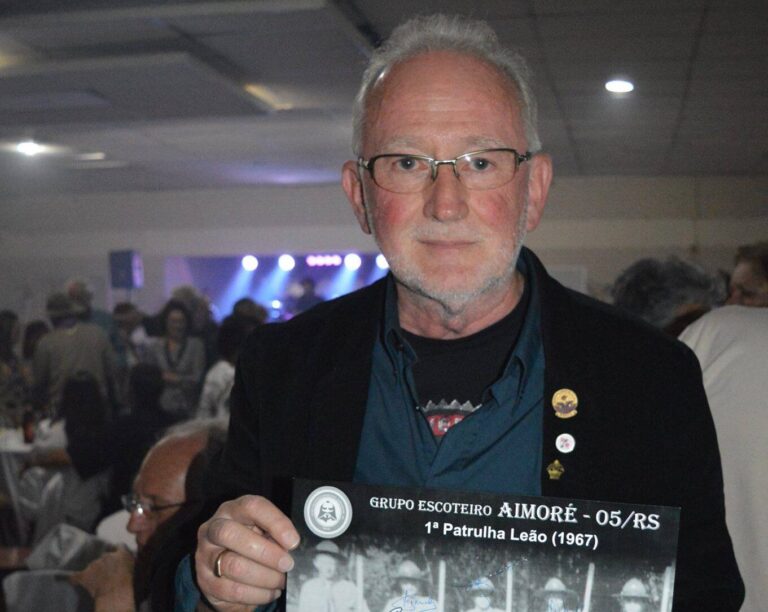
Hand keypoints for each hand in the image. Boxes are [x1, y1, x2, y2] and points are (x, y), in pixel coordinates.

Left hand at [70, 546, 134, 611]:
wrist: (116, 594)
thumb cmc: (128, 585)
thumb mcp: (135, 569)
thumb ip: (130, 561)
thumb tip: (126, 562)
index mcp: (122, 553)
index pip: (120, 547)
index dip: (118, 551)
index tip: (117, 554)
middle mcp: (107, 556)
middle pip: (105, 557)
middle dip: (106, 564)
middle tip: (109, 575)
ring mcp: (94, 565)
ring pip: (92, 566)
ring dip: (95, 572)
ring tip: (99, 583)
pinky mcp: (84, 575)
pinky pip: (75, 576)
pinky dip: (74, 579)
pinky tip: (73, 580)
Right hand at [195, 495, 299, 610]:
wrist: (225, 572)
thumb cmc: (251, 544)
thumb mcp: (262, 532)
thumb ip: (275, 534)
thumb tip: (292, 546)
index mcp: (233, 510)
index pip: (252, 506)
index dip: (275, 522)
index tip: (293, 541)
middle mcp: (214, 529)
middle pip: (231, 534)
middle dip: (266, 552)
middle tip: (287, 564)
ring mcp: (205, 555)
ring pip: (234, 565)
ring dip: (264, 577)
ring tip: (280, 580)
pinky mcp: (206, 581)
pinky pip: (232, 590)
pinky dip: (257, 594)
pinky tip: (270, 592)